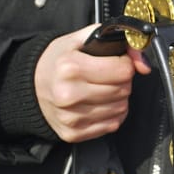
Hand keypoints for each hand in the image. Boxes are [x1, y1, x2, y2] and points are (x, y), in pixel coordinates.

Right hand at [34, 24, 150, 141]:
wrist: (30, 87)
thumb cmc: (58, 61)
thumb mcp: (82, 40)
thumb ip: (119, 43)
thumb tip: (144, 65)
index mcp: (70, 68)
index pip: (123, 70)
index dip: (125, 64)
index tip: (116, 62)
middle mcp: (69, 95)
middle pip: (123, 90)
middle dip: (122, 81)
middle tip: (107, 76)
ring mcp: (71, 117)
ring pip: (121, 108)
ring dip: (118, 98)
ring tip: (101, 89)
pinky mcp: (74, 133)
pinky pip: (112, 125)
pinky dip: (111, 114)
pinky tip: (98, 104)